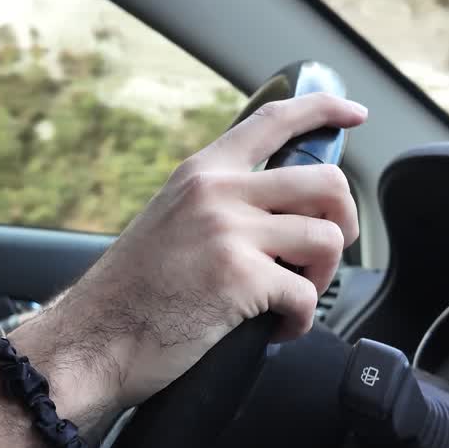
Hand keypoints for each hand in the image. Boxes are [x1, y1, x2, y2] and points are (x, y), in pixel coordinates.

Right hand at [28, 92, 366, 409]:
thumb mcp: (169, 219)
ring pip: (327, 238)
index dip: (323, 109)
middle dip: (345, 221)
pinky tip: (277, 329)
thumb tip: (275, 211)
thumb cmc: (130, 293)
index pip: (274, 120)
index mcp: (202, 173)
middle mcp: (218, 193)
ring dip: (323, 277)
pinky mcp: (240, 279)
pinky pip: (305, 295)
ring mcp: (230, 233)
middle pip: (326, 182)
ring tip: (294, 298)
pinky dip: (300, 321)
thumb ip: (216, 203)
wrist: (94, 338)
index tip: (354, 113)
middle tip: (326, 252)